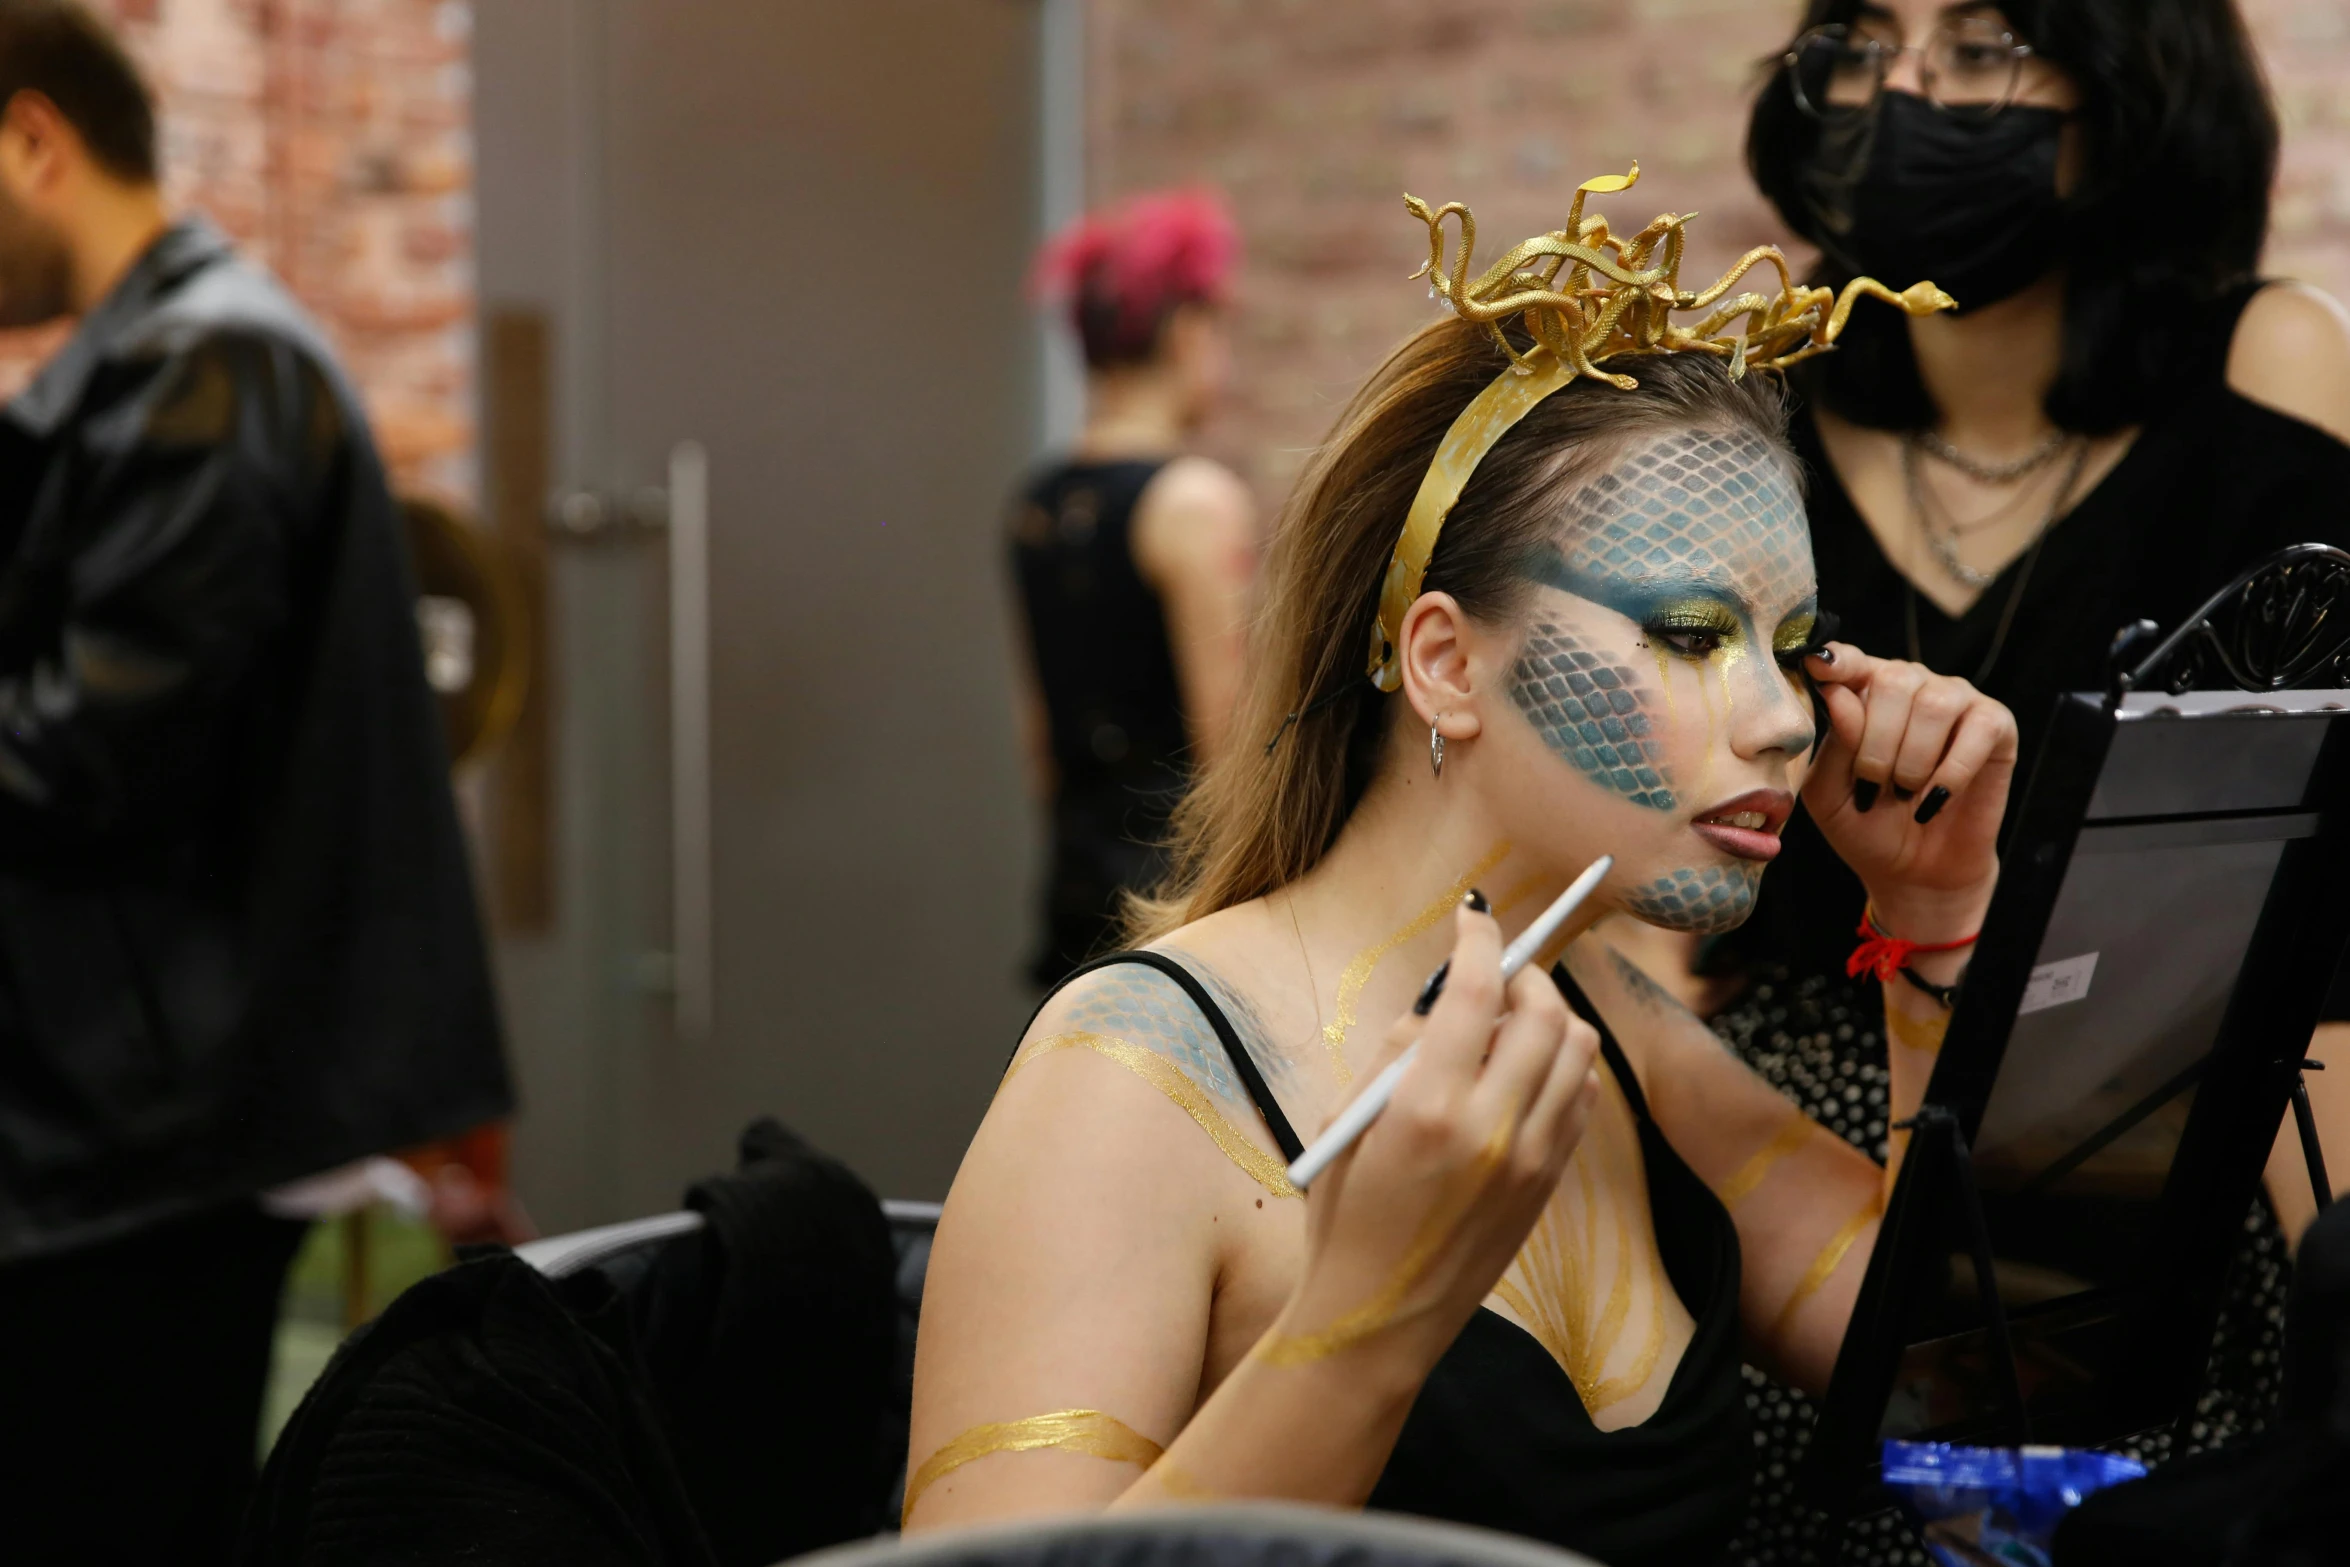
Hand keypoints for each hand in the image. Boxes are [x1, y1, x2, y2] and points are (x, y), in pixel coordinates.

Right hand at [1276, 899, 1599, 1380]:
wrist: (1376, 1317)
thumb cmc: (1343, 1214)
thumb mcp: (1347, 1120)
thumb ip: (1396, 1051)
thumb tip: (1441, 999)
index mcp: (1427, 1107)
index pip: (1476, 991)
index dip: (1477, 940)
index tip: (1471, 919)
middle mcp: (1492, 1128)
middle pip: (1543, 1012)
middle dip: (1523, 973)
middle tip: (1496, 969)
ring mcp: (1531, 1158)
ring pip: (1578, 1050)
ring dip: (1551, 1016)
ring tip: (1512, 1020)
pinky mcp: (1549, 1182)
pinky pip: (1582, 1097)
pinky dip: (1565, 1065)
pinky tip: (1527, 1070)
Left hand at [1802, 644, 2017, 942]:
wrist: (1915, 870)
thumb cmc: (1866, 824)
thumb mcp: (1829, 794)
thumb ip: (1833, 744)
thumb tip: (1838, 694)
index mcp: (1863, 691)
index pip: (1848, 660)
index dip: (1836, 661)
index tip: (1818, 667)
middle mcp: (1911, 685)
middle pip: (1894, 680)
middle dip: (1877, 744)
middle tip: (1875, 786)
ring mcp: (1956, 699)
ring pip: (1934, 704)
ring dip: (1912, 760)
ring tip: (1905, 793)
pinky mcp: (1996, 725)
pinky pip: (1978, 730)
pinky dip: (1951, 772)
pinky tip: (1935, 799)